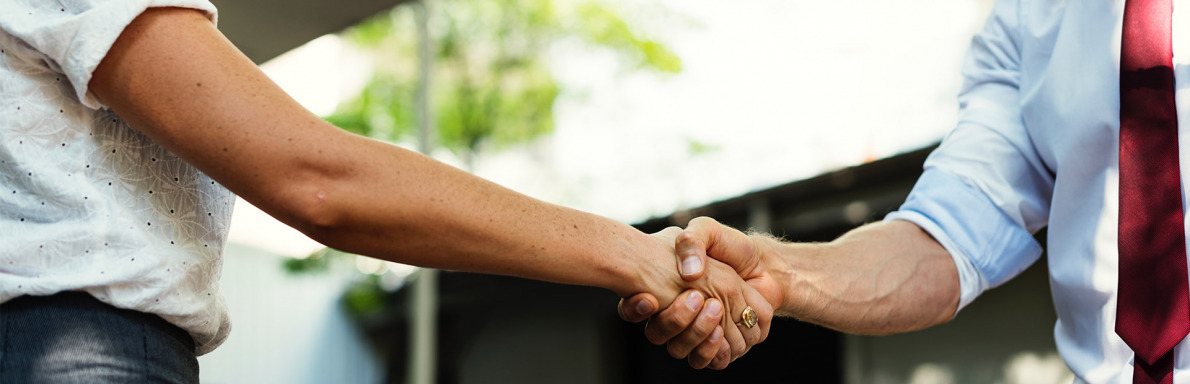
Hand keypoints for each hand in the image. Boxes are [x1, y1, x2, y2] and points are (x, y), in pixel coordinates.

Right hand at [619, 217, 784, 368]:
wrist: (763, 264)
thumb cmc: (729, 246)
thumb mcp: (706, 230)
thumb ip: (691, 240)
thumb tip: (688, 273)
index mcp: (662, 288)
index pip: (632, 309)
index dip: (635, 308)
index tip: (649, 299)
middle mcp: (675, 314)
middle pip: (658, 334)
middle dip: (675, 320)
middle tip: (697, 297)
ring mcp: (695, 332)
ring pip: (680, 349)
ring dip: (695, 332)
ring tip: (714, 309)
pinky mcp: (719, 346)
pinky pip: (706, 361)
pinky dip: (711, 349)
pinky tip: (720, 331)